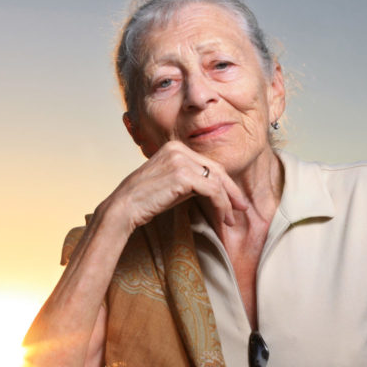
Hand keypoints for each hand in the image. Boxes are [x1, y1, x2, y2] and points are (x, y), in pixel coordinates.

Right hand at [104, 141, 248, 231]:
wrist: (124, 207)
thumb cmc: (145, 200)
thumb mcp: (172, 184)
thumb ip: (192, 180)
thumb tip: (216, 190)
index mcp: (175, 146)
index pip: (209, 165)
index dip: (226, 184)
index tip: (234, 201)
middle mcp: (178, 149)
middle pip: (217, 170)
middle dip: (232, 192)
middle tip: (242, 209)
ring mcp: (180, 160)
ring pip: (217, 182)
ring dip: (228, 203)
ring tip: (231, 219)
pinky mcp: (182, 175)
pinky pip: (213, 190)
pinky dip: (221, 205)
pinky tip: (222, 218)